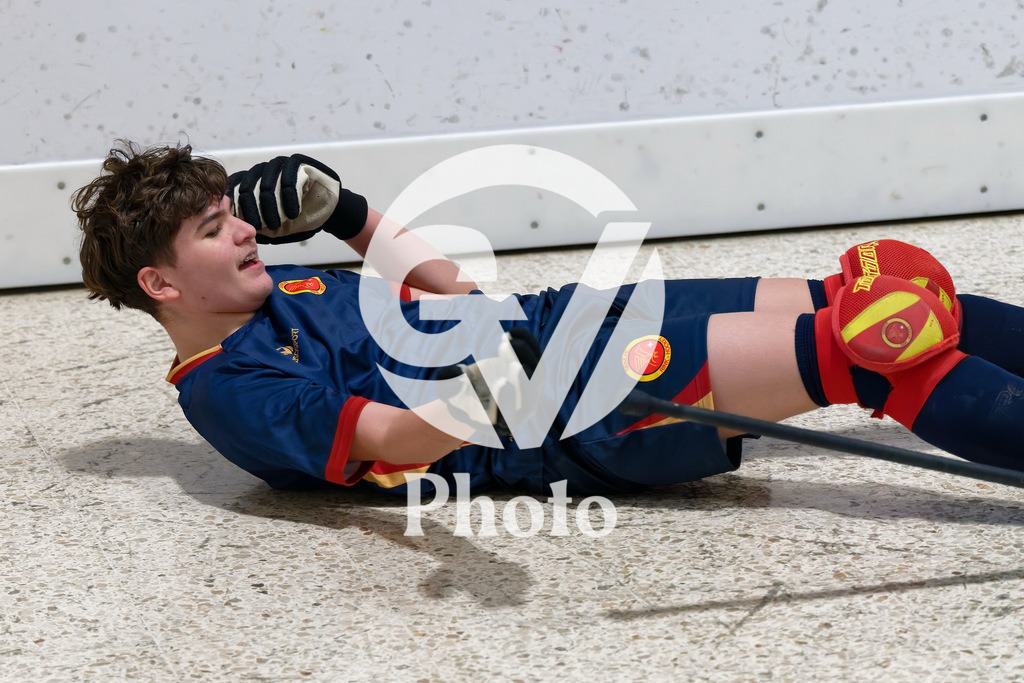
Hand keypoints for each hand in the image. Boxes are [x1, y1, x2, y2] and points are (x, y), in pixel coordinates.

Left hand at [226, 154, 368, 243]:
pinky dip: (289, 199)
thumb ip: (256, 224)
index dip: (236, 207)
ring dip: (271, 208)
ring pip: (266, 185)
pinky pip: (288, 179)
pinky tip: (293, 213)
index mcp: (252, 182)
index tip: (243, 226)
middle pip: (247, 187)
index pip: (235, 189)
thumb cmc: (299, 218)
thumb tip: (236, 229)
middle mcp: (263, 171)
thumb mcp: (274, 226)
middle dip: (253, 211)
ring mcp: (279, 165)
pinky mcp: (297, 162)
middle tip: (260, 227)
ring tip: (277, 224)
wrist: (327, 210)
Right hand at [439, 328, 541, 438]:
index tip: (500, 382)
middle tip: (514, 365)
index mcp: (498, 423)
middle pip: (529, 401)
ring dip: (524, 358)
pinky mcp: (535, 376)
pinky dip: (529, 345)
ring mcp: (531, 394)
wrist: (476, 387)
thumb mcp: (448, 390)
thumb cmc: (460, 393)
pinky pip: (538, 360)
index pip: (507, 418)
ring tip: (504, 341)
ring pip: (537, 378)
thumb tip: (459, 371)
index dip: (505, 401)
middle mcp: (520, 412)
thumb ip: (446, 383)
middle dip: (523, 383)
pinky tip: (513, 332)